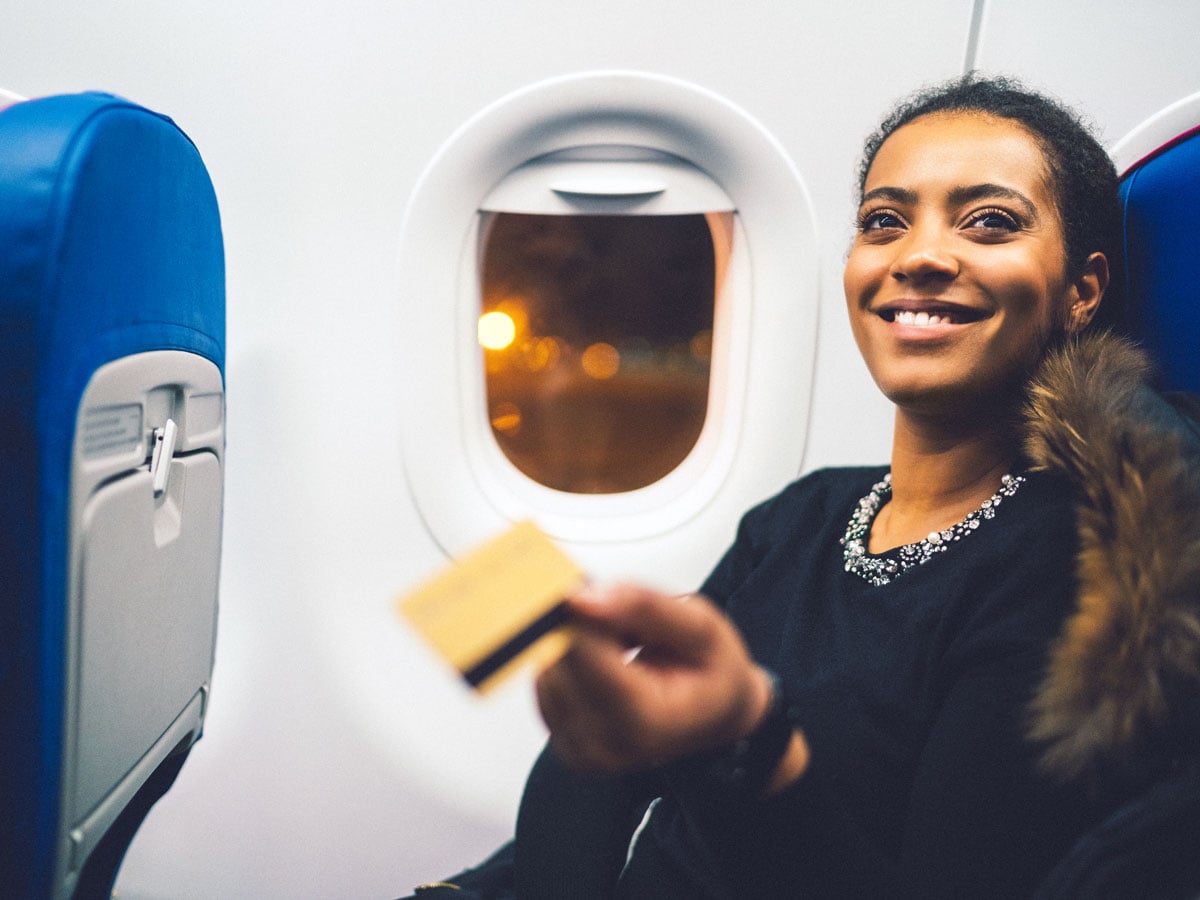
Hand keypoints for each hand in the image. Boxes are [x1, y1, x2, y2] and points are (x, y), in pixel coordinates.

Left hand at [534, 583, 773, 772]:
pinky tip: (603, 661)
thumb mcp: (701, 625)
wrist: (716, 714)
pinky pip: (543, 682)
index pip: (585, 653)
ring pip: (546, 667)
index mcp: (646, 722)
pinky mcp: (562, 741)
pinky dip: (568, 661)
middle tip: (620, 618)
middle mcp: (606, 744)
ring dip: (574, 642)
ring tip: (618, 644)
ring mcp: (581, 749)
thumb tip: (582, 597)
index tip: (599, 591)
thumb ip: (644, 605)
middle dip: (582, 625)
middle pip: (559, 660)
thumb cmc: (713, 673)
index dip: (586, 612)